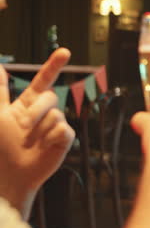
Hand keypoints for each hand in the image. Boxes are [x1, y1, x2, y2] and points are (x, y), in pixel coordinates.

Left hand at [0, 48, 74, 216]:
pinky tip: (43, 146)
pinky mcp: (65, 138)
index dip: (53, 65)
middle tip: (22, 126)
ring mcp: (56, 124)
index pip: (44, 80)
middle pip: (50, 96)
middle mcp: (44, 112)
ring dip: (39, 127)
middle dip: (37, 110)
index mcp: (28, 104)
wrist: (10, 175)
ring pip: (55, 113)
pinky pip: (62, 129)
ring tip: (29, 141)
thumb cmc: (1, 148)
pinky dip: (50, 137)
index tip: (65, 52)